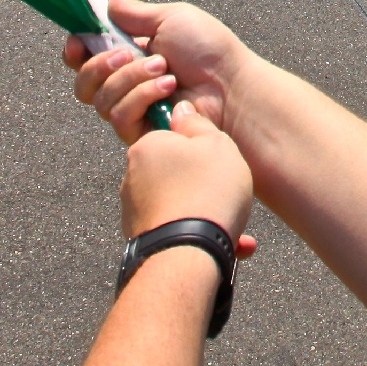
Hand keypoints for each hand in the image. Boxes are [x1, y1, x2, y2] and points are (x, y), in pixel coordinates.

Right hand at [66, 0, 254, 143]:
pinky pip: (118, 116)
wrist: (231, 85)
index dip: (76, 50)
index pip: (86, 57)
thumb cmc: (208, 49)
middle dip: (101, 64)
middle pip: (83, 82)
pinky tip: (169, 90)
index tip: (78, 42)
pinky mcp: (140, 132)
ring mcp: (132, 109)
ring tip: (166, 71)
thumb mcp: (170, 19)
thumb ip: (134, 13)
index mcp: (130, 54)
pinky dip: (142, 98)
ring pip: (99, 99)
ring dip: (131, 79)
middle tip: (130, 54)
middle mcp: (126, 84)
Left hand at [124, 101, 257, 253]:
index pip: (172, 135)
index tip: (216, 159)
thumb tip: (181, 111)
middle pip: (175, 172)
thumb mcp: (216, 144)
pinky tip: (230, 246)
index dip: (199, 146)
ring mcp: (135, 212)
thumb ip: (198, 123)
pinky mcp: (142, 240)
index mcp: (147, 147)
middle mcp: (133, 178)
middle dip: (203, 183)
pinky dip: (199, 235)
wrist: (189, 254)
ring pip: (179, 204)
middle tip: (228, 192)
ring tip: (234, 226)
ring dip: (205, 212)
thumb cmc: (207, 192)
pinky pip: (176, 231)